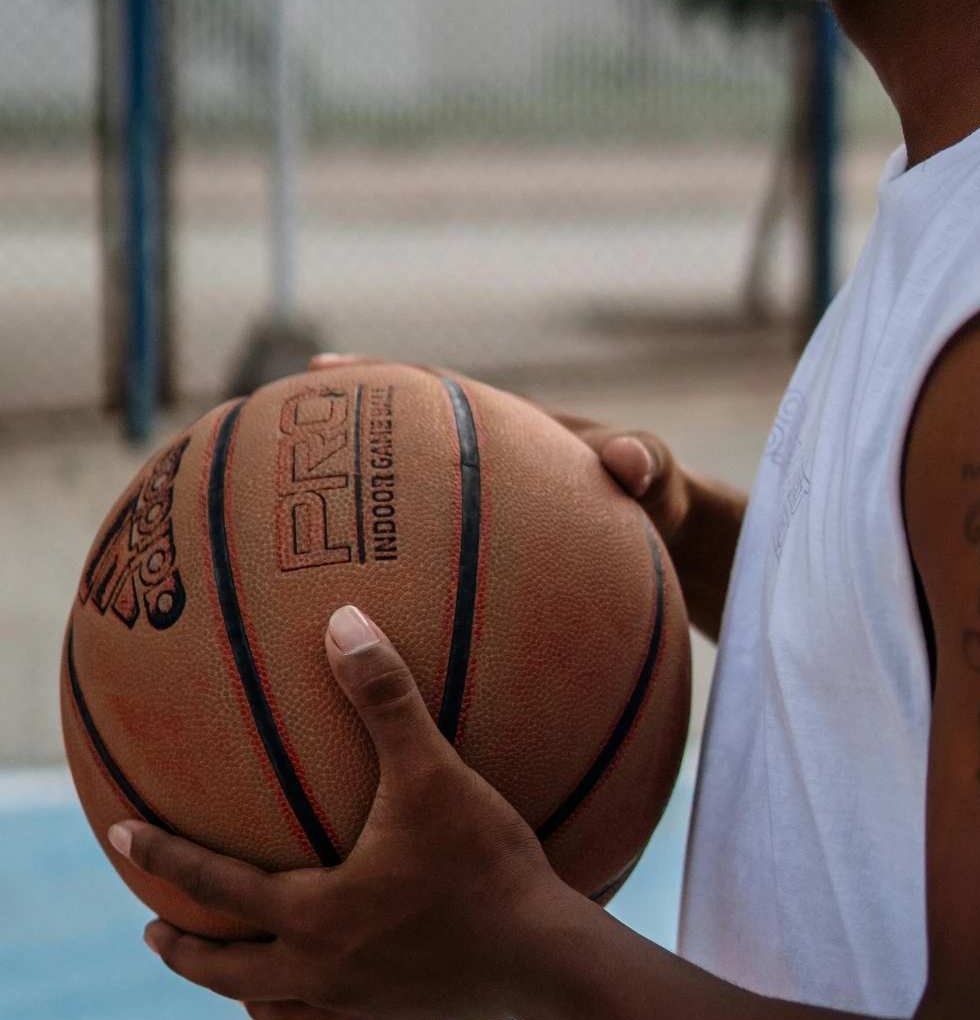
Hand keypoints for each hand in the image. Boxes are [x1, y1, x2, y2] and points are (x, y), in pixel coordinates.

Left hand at [109, 606, 572, 1019]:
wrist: (549, 963)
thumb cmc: (486, 866)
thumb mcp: (434, 773)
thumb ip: (385, 699)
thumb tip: (342, 620)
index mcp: (312, 913)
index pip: (213, 886)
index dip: (162, 856)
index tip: (117, 837)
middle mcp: (322, 970)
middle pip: (225, 971)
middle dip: (183, 951)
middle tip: (151, 930)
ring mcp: (359, 1006)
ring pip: (278, 1008)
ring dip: (243, 987)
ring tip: (235, 977)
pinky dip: (322, 1007)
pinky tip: (344, 989)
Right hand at [307, 361, 745, 643]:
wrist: (679, 555)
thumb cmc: (668, 505)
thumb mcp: (664, 483)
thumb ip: (648, 465)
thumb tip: (628, 460)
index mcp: (507, 436)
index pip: (432, 393)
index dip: (379, 379)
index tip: (319, 373)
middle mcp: (477, 477)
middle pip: (390, 454)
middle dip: (332, 449)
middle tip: (260, 453)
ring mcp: (473, 528)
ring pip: (397, 521)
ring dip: (346, 528)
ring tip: (270, 549)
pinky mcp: (483, 576)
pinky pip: (429, 581)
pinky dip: (394, 601)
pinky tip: (354, 646)